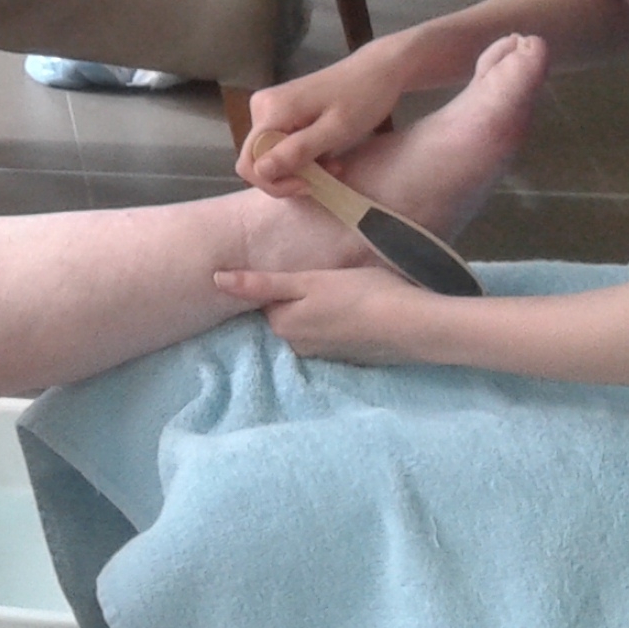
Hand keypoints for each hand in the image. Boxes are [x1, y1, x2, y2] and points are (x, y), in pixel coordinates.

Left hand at [212, 264, 436, 365]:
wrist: (414, 324)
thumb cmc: (360, 294)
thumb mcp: (308, 281)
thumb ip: (261, 283)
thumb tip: (214, 280)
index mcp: (284, 327)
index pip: (269, 302)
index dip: (284, 283)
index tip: (303, 269)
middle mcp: (299, 348)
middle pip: (288, 316)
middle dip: (301, 300)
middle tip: (329, 279)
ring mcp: (327, 357)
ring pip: (312, 326)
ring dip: (322, 312)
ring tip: (347, 292)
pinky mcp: (351, 358)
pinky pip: (334, 337)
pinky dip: (341, 324)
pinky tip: (359, 310)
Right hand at [238, 44, 410, 197]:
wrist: (378, 70)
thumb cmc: (362, 98)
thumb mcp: (335, 131)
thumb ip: (297, 151)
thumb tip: (259, 171)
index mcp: (270, 110)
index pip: (250, 162)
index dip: (274, 182)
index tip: (308, 185)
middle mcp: (262, 107)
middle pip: (260, 159)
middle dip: (291, 174)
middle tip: (328, 173)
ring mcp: (271, 107)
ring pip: (272, 154)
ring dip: (301, 166)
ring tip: (333, 164)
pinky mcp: (282, 109)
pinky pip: (282, 143)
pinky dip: (303, 155)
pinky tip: (327, 152)